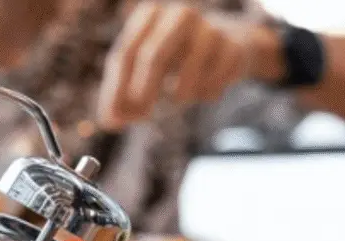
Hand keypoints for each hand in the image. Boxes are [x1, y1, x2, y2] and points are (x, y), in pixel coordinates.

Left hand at [97, 1, 280, 127]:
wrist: (228, 44)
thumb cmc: (175, 57)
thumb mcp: (143, 70)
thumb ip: (122, 94)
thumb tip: (111, 122)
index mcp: (150, 14)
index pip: (125, 54)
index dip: (116, 90)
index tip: (113, 119)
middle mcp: (179, 15)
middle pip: (154, 56)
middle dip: (143, 93)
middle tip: (141, 117)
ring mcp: (210, 29)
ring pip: (186, 75)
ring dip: (178, 96)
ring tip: (178, 98)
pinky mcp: (233, 48)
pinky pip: (212, 85)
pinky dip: (203, 96)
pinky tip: (204, 91)